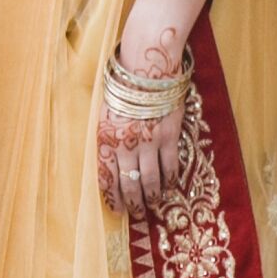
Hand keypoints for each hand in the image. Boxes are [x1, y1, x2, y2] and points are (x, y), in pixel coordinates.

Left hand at [99, 0, 187, 221]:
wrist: (147, 64)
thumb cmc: (123, 85)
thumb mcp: (105, 111)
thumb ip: (107, 137)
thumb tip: (109, 162)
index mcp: (105, 137)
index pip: (106, 177)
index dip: (112, 197)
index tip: (116, 209)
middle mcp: (125, 143)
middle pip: (128, 183)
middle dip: (132, 202)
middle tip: (137, 214)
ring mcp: (149, 141)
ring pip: (150, 179)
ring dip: (151, 196)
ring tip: (153, 205)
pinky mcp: (169, 135)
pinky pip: (170, 165)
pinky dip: (170, 179)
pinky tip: (169, 186)